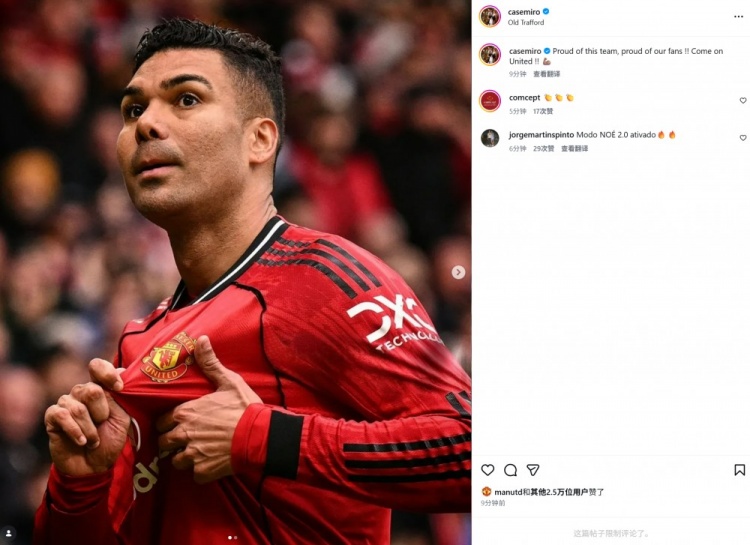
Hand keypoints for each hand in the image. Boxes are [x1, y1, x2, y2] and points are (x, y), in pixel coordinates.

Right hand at [44, 362, 130, 475]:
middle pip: (91, 389)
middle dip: (102, 413)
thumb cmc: (109, 441)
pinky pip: (62, 416)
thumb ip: (121, 397)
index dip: (108, 374)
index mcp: (100, 388)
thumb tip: (121, 370)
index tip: (119, 388)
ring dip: (90, 429)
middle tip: (102, 425)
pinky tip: (82, 441)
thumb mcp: (122, 419)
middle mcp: (81, 391)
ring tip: (94, 440)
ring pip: (78, 408)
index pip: (97, 366)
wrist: (92, 466)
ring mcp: (66, 403)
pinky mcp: (52, 417)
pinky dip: (76, 431)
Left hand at [156, 336, 262, 483]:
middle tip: (185, 439)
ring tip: (197, 452)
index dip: (169, 422)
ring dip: (184, 457)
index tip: (178, 422)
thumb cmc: (244, 407)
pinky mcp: (204, 471)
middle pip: (164, 443)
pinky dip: (200, 470)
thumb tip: (200, 339)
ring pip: (176, 461)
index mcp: (185, 412)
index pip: (162, 421)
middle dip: (172, 442)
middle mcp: (183, 434)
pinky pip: (194, 474)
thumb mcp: (228, 381)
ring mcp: (192, 454)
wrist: (261, 435)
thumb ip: (210, 363)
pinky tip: (211, 462)